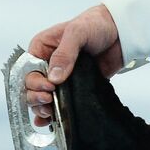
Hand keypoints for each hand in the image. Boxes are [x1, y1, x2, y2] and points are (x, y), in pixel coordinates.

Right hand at [24, 4, 123, 126]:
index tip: (48, 88)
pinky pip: (62, 102)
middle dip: (36, 97)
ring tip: (50, 115)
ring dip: (43, 108)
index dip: (34, 82)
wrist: (121, 31)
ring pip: (44, 98)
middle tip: (49, 102)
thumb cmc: (95, 25)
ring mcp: (62, 77)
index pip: (28, 70)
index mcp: (42, 49)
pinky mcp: (76, 87)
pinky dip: (55, 114)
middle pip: (33, 87)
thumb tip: (54, 78)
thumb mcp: (77, 33)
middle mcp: (48, 64)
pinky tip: (50, 124)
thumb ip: (65, 54)